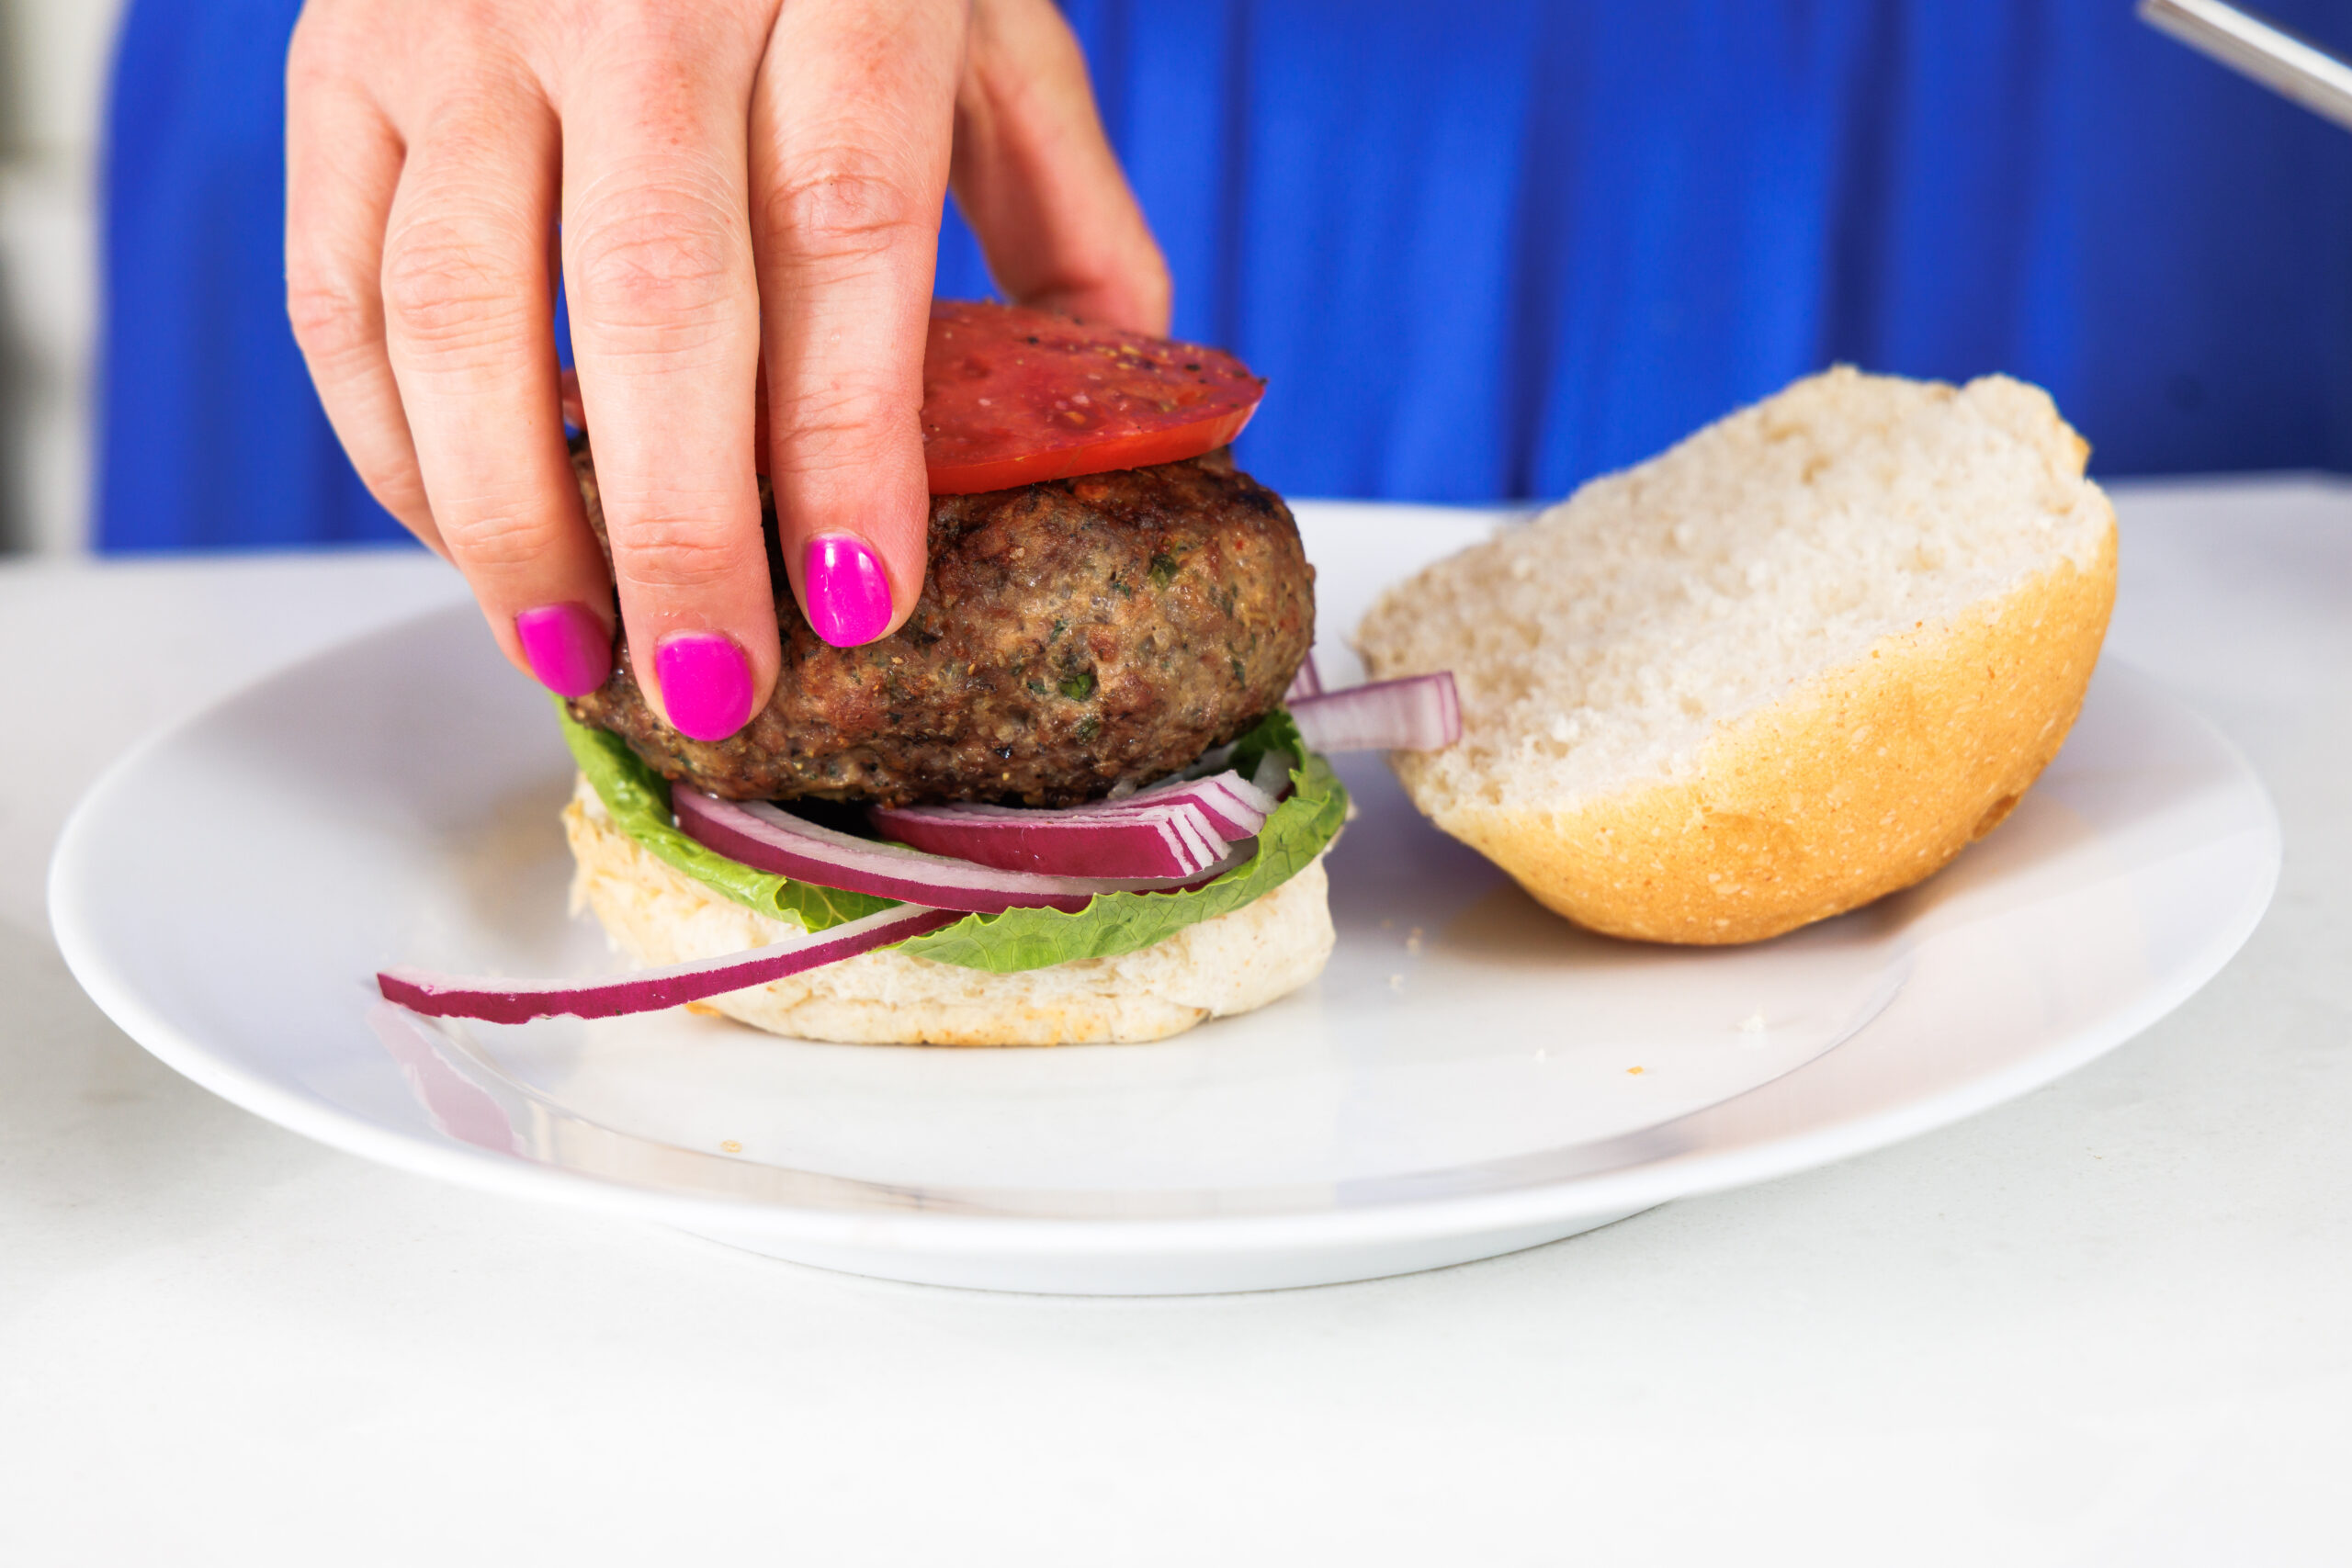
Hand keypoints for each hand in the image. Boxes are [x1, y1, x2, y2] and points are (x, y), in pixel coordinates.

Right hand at [286, 0, 1169, 739]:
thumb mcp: (980, 12)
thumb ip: (1058, 199)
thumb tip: (1124, 405)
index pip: (841, 235)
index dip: (849, 440)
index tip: (865, 600)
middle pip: (649, 302)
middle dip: (683, 527)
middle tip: (715, 688)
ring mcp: (459, 16)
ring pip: (458, 312)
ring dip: (509, 521)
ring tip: (574, 656)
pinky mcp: (336, 58)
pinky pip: (335, 289)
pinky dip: (391, 447)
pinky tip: (469, 542)